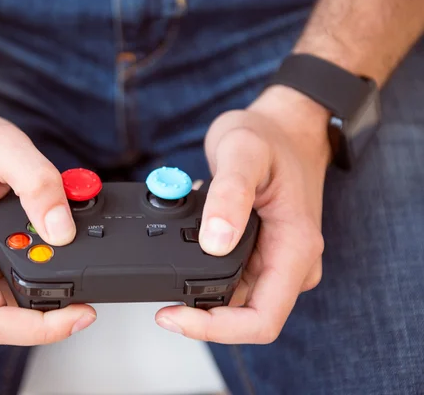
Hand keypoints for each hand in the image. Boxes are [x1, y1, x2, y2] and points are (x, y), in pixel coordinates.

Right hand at [0, 109, 95, 345]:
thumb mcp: (4, 147)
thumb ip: (39, 184)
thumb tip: (63, 231)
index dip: (41, 330)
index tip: (80, 315)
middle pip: (6, 317)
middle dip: (52, 300)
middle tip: (83, 264)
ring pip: (6, 303)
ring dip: (41, 285)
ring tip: (56, 242)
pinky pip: (0, 288)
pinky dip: (27, 274)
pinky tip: (38, 247)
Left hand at [155, 86, 330, 343]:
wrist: (284, 128)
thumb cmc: (270, 136)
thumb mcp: (244, 152)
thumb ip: (229, 195)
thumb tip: (214, 243)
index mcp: (295, 247)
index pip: (262, 319)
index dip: (216, 329)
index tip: (174, 316)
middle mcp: (290, 262)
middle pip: (246, 318)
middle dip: (201, 316)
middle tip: (161, 300)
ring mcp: (276, 261)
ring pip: (236, 303)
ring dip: (200, 296)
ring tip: (171, 260)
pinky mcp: (261, 254)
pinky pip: (231, 280)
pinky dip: (202, 275)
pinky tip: (185, 250)